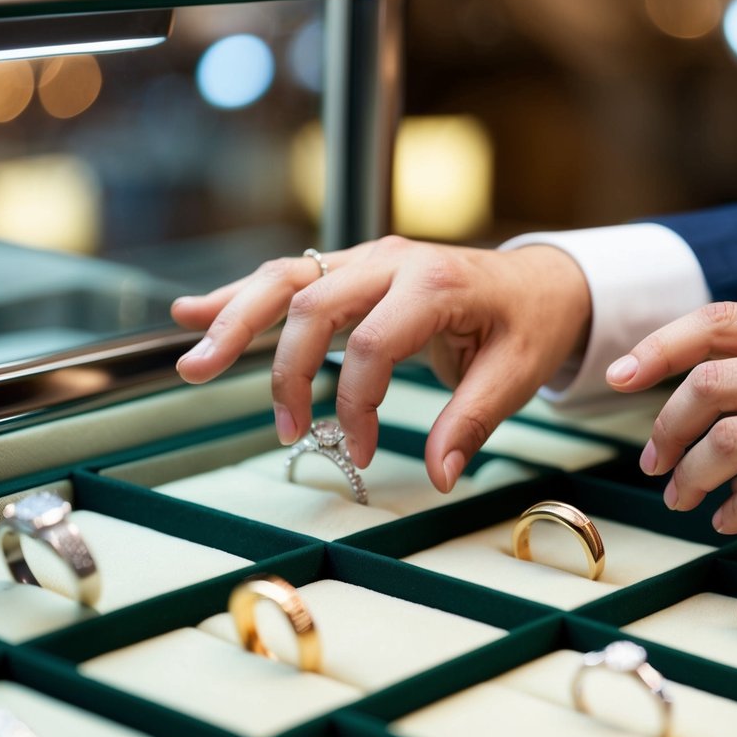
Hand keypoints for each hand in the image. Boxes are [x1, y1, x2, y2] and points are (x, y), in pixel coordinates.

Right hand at [171, 236, 590, 491]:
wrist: (541, 282)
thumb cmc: (529, 324)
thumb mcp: (515, 375)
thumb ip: (470, 423)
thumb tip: (439, 477)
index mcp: (435, 284)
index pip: (373, 345)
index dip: (358, 405)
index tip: (358, 452)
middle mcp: (393, 261)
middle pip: (314, 304)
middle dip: (285, 368)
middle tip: (280, 428)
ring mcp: (370, 260)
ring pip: (288, 279)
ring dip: (237, 319)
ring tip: (195, 361)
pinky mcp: (356, 270)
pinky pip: (292, 276)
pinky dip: (243, 296)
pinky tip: (195, 312)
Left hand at [606, 302, 736, 551]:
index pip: (721, 320)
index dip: (657, 347)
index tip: (619, 377)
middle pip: (709, 382)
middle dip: (663, 425)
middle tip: (650, 459)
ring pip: (729, 440)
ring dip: (689, 474)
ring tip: (681, 498)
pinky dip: (735, 509)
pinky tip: (728, 520)